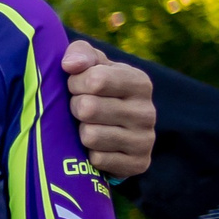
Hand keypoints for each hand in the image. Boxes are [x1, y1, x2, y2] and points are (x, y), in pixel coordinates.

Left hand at [63, 42, 154, 180]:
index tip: (76, 86)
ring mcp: (145, 139)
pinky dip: (88, 155)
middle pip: (88, 108)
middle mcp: (147, 111)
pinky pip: (98, 160)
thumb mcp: (91, 66)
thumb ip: (80, 54)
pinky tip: (96, 147)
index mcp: (139, 82)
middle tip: (81, 109)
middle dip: (75, 108)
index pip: (95, 79)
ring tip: (88, 126)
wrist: (112, 131)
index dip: (75, 83)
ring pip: (90, 136)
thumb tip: (70, 65)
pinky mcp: (139, 163)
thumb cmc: (95, 91)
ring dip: (80, 132)